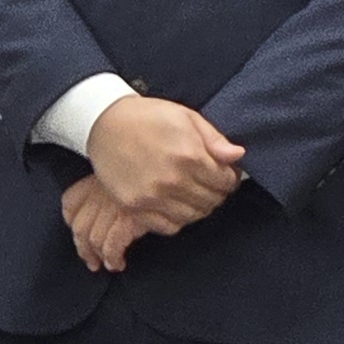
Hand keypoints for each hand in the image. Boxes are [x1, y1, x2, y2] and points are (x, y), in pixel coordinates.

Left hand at [62, 173, 151, 273]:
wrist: (175, 171)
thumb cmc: (157, 171)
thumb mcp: (130, 172)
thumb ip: (117, 184)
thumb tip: (108, 207)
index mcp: (98, 179)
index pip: (71, 201)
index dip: (71, 219)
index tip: (78, 230)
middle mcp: (101, 193)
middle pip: (79, 226)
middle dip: (83, 248)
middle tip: (91, 261)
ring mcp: (113, 206)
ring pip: (94, 239)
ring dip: (98, 257)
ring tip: (109, 265)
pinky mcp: (128, 219)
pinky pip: (112, 246)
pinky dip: (112, 258)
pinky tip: (119, 263)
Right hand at [84, 92, 247, 232]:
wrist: (105, 122)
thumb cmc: (148, 116)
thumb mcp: (186, 117)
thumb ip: (214, 139)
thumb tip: (238, 155)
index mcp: (190, 155)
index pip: (225, 182)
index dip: (230, 178)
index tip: (225, 175)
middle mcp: (173, 179)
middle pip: (211, 201)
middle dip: (217, 193)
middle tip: (211, 185)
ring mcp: (153, 196)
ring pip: (192, 216)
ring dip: (199, 208)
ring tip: (194, 195)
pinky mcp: (135, 206)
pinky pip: (168, 226)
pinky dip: (177, 220)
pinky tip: (176, 205)